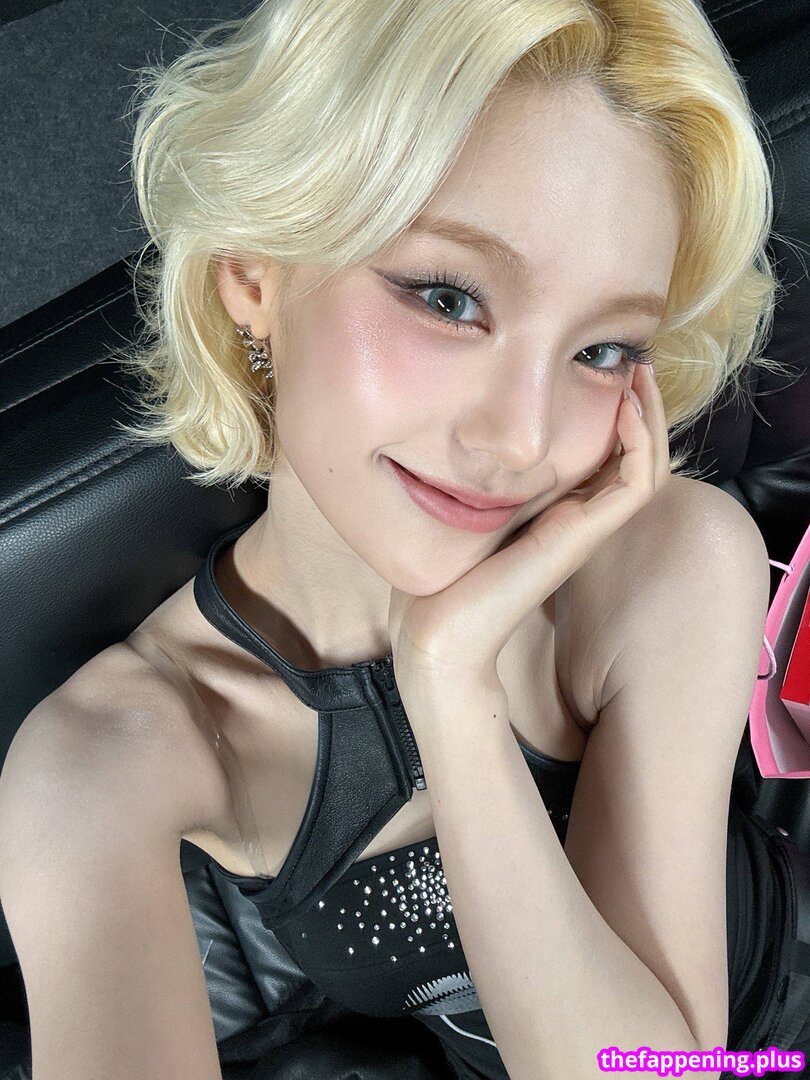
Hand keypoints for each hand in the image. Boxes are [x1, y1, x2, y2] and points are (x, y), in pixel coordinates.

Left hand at [387, 361, 670, 706]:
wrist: (437, 629)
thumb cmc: (441, 573)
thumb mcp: (461, 505)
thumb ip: (478, 474)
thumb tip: (460, 429)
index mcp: (556, 510)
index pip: (607, 453)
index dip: (614, 410)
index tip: (603, 365)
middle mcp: (578, 517)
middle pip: (635, 454)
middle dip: (640, 404)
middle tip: (632, 360)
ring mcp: (585, 528)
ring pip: (647, 465)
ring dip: (650, 416)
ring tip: (637, 373)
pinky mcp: (583, 537)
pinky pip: (637, 484)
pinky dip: (640, 443)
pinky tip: (624, 408)